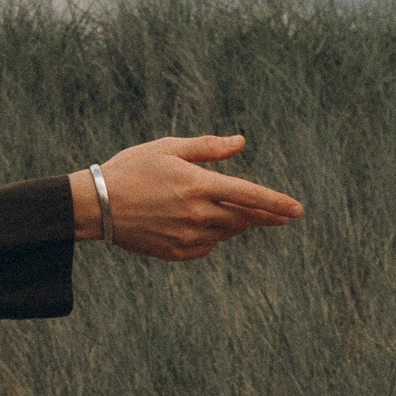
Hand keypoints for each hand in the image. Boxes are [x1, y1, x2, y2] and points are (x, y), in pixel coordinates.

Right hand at [68, 135, 303, 261]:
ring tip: (235, 213)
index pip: (250, 196)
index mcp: (198, 185)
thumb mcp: (169, 148)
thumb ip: (208, 147)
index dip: (276, 203)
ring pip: (226, 233)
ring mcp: (187, 237)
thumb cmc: (132, 169)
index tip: (298, 210)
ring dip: (236, 223)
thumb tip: (241, 142)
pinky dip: (212, 236)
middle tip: (282, 216)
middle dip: (264, 216)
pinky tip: (201, 225)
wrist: (97, 205)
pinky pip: (206, 247)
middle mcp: (197, 214)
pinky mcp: (176, 253)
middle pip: (243, 218)